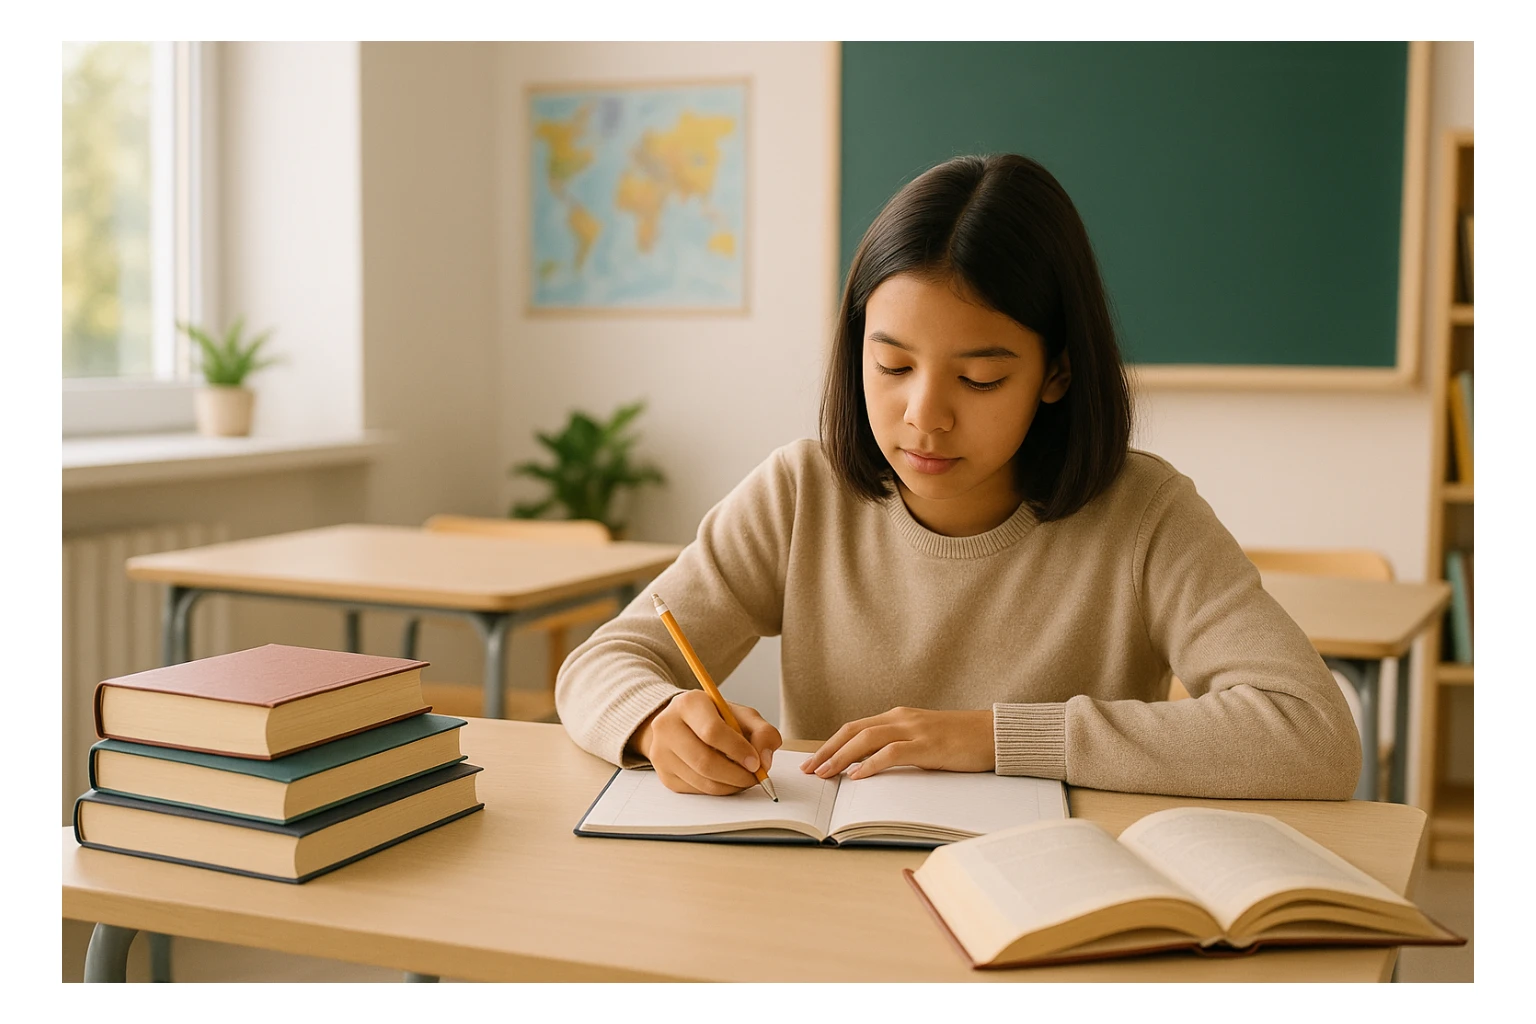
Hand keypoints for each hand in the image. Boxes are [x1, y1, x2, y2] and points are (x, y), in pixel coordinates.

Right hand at [633, 690, 782, 795]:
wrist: (682, 724)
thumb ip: (762, 732)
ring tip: (745, 778)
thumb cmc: (716, 719)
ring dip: (731, 785)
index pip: (712, 731)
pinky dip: (719, 790)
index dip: (738, 750)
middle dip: (737, 775)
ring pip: (702, 781)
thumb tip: (764, 760)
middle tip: (755, 777)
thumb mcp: (742, 715)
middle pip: (704, 761)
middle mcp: (667, 726)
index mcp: (688, 703)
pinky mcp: (664, 775)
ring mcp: (661, 753)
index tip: (756, 762)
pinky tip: (728, 780)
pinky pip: (697, 791)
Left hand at [799, 707, 994, 779]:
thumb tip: (870, 767)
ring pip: (866, 740)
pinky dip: (870, 764)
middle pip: (853, 731)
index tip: (813, 761)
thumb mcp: (923, 741)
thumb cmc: (961, 741)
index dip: (831, 744)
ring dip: (841, 757)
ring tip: (824, 774)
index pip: (855, 728)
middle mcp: (901, 718)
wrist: (994, 734)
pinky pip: (892, 753)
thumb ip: (899, 748)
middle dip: (826, 750)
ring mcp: (914, 730)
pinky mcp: (928, 745)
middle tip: (808, 770)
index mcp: (898, 717)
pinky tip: (857, 776)